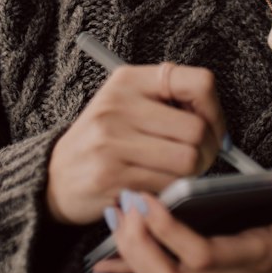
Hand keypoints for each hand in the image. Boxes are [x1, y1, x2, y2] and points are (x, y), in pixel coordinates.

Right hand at [45, 63, 226, 225]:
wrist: (54, 177)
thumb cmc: (102, 141)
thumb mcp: (126, 104)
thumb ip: (168, 102)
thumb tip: (217, 124)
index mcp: (128, 81)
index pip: (198, 83)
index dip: (216, 110)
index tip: (212, 127)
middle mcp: (118, 106)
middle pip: (197, 129)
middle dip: (208, 151)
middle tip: (199, 159)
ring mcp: (111, 141)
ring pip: (187, 161)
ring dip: (192, 175)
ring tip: (176, 174)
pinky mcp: (110, 176)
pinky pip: (167, 186)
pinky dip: (170, 191)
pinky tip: (156, 187)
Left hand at [92, 167, 271, 272]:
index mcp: (259, 255)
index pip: (203, 255)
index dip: (169, 232)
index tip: (146, 200)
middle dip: (139, 246)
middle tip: (122, 203)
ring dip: (132, 252)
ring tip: (114, 211)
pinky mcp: (212, 272)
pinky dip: (133, 267)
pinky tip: (105, 255)